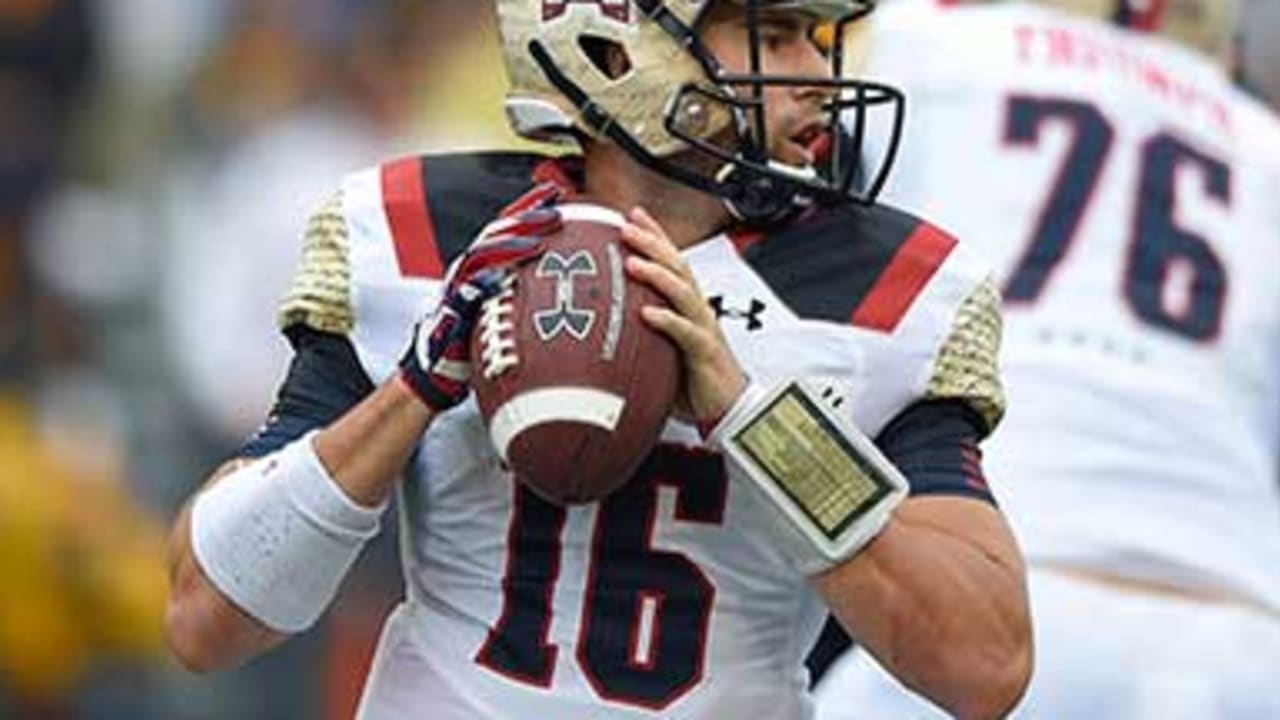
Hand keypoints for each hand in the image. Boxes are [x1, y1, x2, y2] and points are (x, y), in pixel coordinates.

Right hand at [398, 208, 560, 410]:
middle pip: (497, 232)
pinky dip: (489, 278)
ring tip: (541, 238)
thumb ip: (524, 292)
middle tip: (556, 210)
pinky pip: (469, 288)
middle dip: (526, 217)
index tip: (556, 194)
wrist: (439, 369)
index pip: (506, 228)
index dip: (528, 208)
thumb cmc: (476, 339)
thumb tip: (568, 287)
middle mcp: (469, 268)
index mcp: (482, 264)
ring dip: (513, 242)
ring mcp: (458, 285)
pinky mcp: (453, 307)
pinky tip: (507, 273)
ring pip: (484, 252)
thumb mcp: (503, 309)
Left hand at [620, 207, 747, 427]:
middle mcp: (696, 309)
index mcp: (686, 304)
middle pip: (676, 266)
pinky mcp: (704, 352)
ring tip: (633, 263)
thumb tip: (601, 322)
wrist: (727, 406)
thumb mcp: (661, 346)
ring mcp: (702, 328)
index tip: (632, 214)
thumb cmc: (693, 375)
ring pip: (682, 292)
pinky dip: (667, 320)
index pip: (671, 260)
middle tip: (627, 228)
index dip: (655, 235)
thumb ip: (638, 330)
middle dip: (652, 243)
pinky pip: (685, 332)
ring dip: (657, 275)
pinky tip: (648, 313)